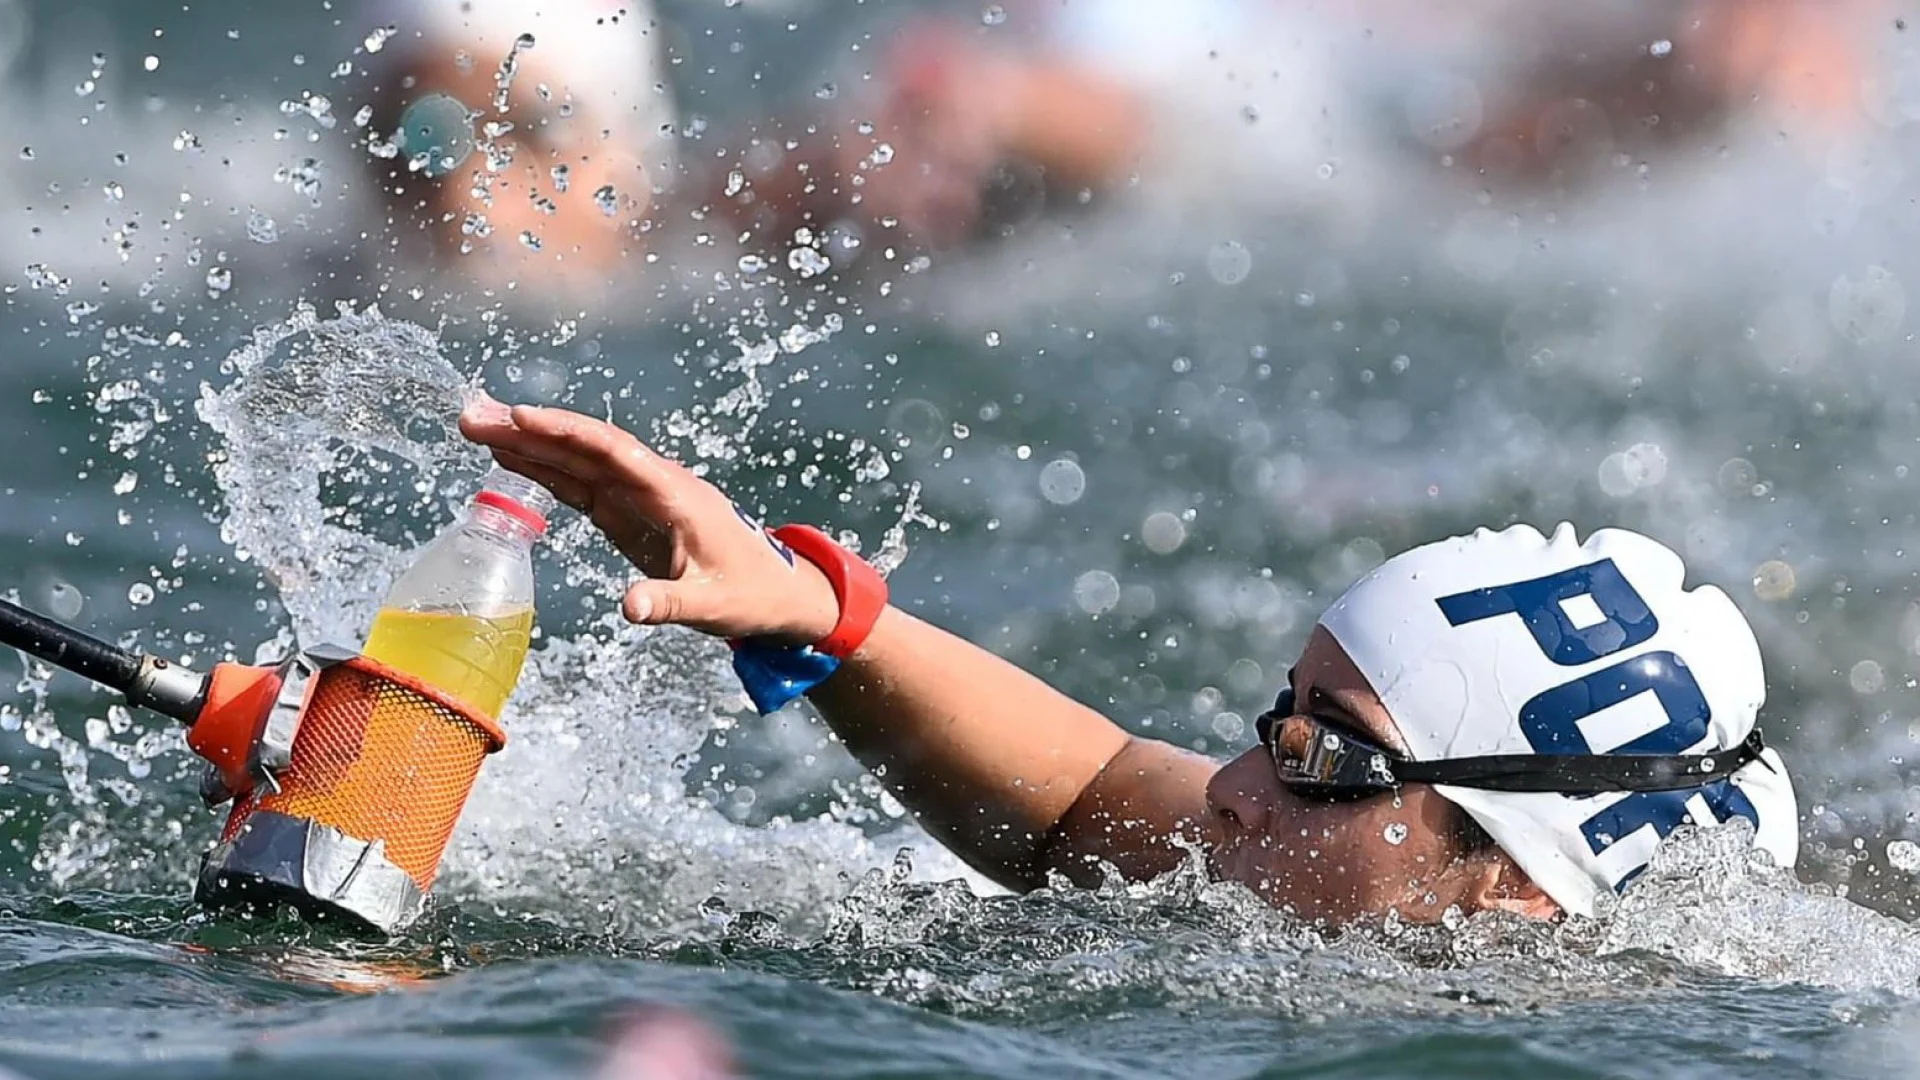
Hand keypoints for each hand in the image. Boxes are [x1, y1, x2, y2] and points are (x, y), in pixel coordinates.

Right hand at [458, 398, 840, 644]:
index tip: (520, 418)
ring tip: (474, 427)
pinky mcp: (628, 512)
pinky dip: (544, 470)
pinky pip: (581, 484)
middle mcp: (652, 484)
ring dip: (527, 444)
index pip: (612, 451)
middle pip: (584, 447)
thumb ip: (670, 603)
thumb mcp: (712, 604)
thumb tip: (629, 607)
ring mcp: (638, 495)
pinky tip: (508, 456)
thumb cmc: (749, 593)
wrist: (775, 591)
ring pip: (577, 460)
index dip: (566, 433)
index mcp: (674, 493)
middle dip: (528, 430)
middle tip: (471, 417)